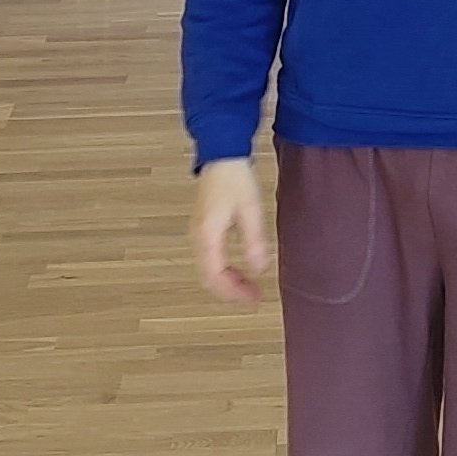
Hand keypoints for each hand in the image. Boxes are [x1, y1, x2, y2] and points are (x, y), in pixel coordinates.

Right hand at [191, 157, 270, 303]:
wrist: (221, 156)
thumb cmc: (234, 179)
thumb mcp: (250, 210)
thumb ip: (254, 241)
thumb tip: (259, 270)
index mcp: (207, 235)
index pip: (214, 276)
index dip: (233, 292)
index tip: (253, 298)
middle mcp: (197, 237)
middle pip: (208, 278)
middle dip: (230, 292)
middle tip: (253, 297)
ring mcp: (197, 234)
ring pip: (207, 271)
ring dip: (227, 283)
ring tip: (249, 287)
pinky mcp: (202, 230)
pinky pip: (208, 260)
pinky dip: (223, 271)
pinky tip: (239, 271)